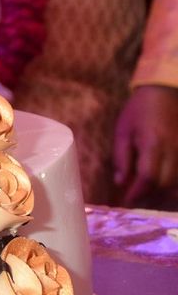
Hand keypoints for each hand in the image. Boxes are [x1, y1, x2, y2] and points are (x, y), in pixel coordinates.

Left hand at [113, 85, 177, 206]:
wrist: (164, 93)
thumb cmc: (139, 110)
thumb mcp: (123, 131)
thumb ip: (121, 158)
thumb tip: (121, 183)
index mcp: (153, 144)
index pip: (148, 177)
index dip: (138, 193)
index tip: (127, 201)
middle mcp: (172, 151)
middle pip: (165, 185)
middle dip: (150, 197)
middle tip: (136, 200)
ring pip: (176, 183)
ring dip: (162, 194)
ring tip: (147, 195)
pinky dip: (172, 186)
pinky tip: (161, 187)